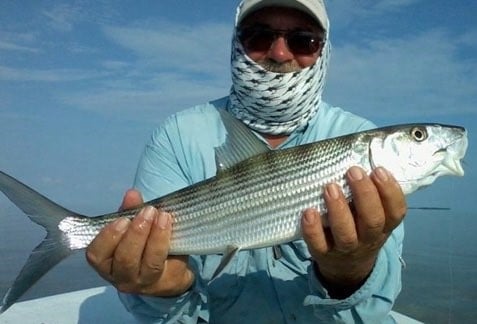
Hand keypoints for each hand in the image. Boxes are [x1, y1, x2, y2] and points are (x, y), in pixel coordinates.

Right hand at [86, 189, 193, 295]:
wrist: (169, 268)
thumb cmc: (143, 244)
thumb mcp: (132, 226)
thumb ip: (130, 211)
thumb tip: (132, 194)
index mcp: (106, 263)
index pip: (97, 254)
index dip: (108, 237)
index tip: (122, 219)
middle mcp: (122, 277)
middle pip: (125, 259)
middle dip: (136, 233)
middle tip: (148, 211)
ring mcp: (146, 282)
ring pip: (150, 263)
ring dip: (156, 237)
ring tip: (163, 216)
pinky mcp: (168, 282)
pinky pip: (170, 263)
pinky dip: (170, 243)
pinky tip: (171, 225)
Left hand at [301, 166, 406, 297]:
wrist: (347, 266)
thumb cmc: (359, 226)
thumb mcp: (373, 213)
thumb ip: (371, 192)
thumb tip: (362, 151)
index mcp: (385, 225)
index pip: (396, 211)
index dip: (390, 191)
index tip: (378, 170)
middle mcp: (368, 238)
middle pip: (372, 220)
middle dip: (364, 194)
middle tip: (353, 171)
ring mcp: (346, 248)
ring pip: (346, 233)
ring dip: (338, 209)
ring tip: (330, 187)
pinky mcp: (323, 254)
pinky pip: (318, 244)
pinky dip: (312, 229)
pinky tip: (308, 212)